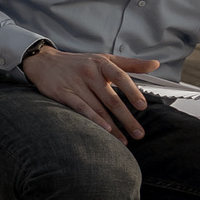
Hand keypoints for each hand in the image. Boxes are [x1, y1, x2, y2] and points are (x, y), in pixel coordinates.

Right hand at [22, 47, 159, 138]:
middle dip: (126, 118)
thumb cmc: (79, 63)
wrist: (44, 62)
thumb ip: (131, 64)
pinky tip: (104, 129)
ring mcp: (76, 84)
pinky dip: (93, 120)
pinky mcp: (63, 94)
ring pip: (98, 108)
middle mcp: (89, 73)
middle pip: (111, 99)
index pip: (120, 77)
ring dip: (113, 126)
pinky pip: (81, 108)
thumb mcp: (104, 58)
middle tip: (139, 133)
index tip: (142, 106)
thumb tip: (156, 64)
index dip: (132, 92)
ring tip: (124, 140)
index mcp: (101, 63)